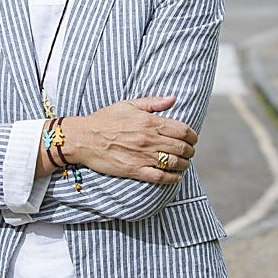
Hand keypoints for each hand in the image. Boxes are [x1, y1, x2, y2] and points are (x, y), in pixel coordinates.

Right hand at [62, 96, 197, 184]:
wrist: (84, 138)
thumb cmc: (105, 119)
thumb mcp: (128, 104)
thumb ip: (153, 102)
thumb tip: (173, 99)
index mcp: (149, 122)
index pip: (182, 130)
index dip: (192, 136)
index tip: (193, 138)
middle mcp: (148, 139)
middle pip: (181, 147)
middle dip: (190, 150)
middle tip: (189, 151)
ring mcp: (142, 156)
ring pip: (174, 163)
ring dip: (184, 164)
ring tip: (184, 163)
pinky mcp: (135, 170)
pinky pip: (160, 177)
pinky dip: (172, 178)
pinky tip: (176, 176)